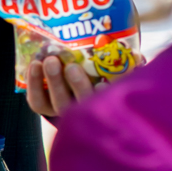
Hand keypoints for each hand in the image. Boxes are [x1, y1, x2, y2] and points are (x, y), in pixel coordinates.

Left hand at [23, 48, 146, 117]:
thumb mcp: (118, 74)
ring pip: (56, 102)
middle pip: (79, 105)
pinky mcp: (44, 107)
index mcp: (103, 109)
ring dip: (52, 81)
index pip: (106, 109)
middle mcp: (82, 114)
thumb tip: (138, 55)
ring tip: (49, 60)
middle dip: (76, 85)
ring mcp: (61, 111)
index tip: (102, 86)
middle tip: (71, 66)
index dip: (103, 98)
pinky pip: (36, 100)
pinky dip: (33, 83)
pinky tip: (34, 65)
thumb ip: (130, 67)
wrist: (75, 90)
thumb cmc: (102, 78)